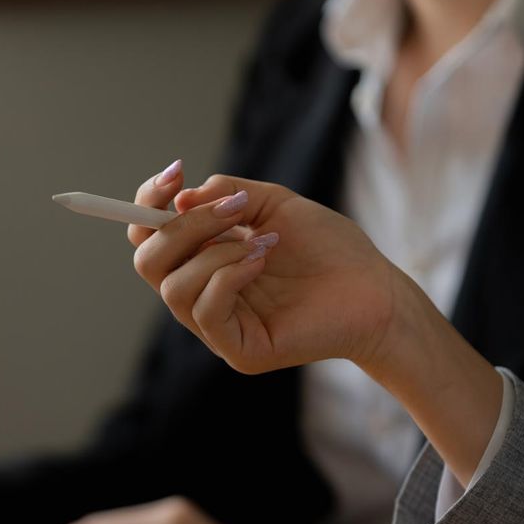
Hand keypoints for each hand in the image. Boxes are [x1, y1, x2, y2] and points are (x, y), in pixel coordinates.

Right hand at [130, 174, 408, 376]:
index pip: (147, 237)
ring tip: (260, 242)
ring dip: (214, 251)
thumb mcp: (272, 204)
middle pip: (148, 261)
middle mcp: (201, 295)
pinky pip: (206, 311)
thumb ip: (225, 194)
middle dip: (183, 226)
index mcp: (201, 260)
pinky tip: (262, 260)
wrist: (376, 289)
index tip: (176, 173)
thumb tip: (179, 200)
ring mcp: (217, 328)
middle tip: (232, 209)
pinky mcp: (239, 350)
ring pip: (172, 288)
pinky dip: (228, 275)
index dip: (148, 202)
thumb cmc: (329, 248)